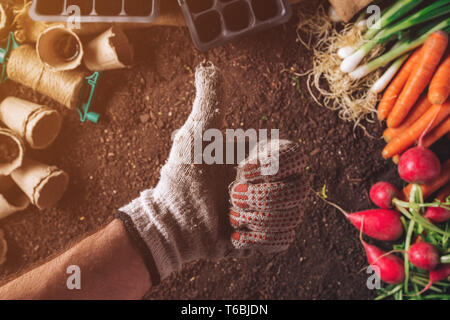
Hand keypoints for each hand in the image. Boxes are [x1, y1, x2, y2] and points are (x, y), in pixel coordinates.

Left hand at [118, 62, 303, 284]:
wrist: (173, 219)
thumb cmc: (183, 173)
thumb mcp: (197, 133)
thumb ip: (209, 100)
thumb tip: (208, 67)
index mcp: (264, 158)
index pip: (296, 156)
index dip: (273, 166)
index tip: (243, 170)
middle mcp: (275, 183)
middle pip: (298, 190)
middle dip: (261, 197)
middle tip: (231, 196)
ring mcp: (273, 212)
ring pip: (292, 216)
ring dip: (256, 218)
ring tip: (230, 214)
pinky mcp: (267, 238)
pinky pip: (283, 240)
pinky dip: (259, 239)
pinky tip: (235, 234)